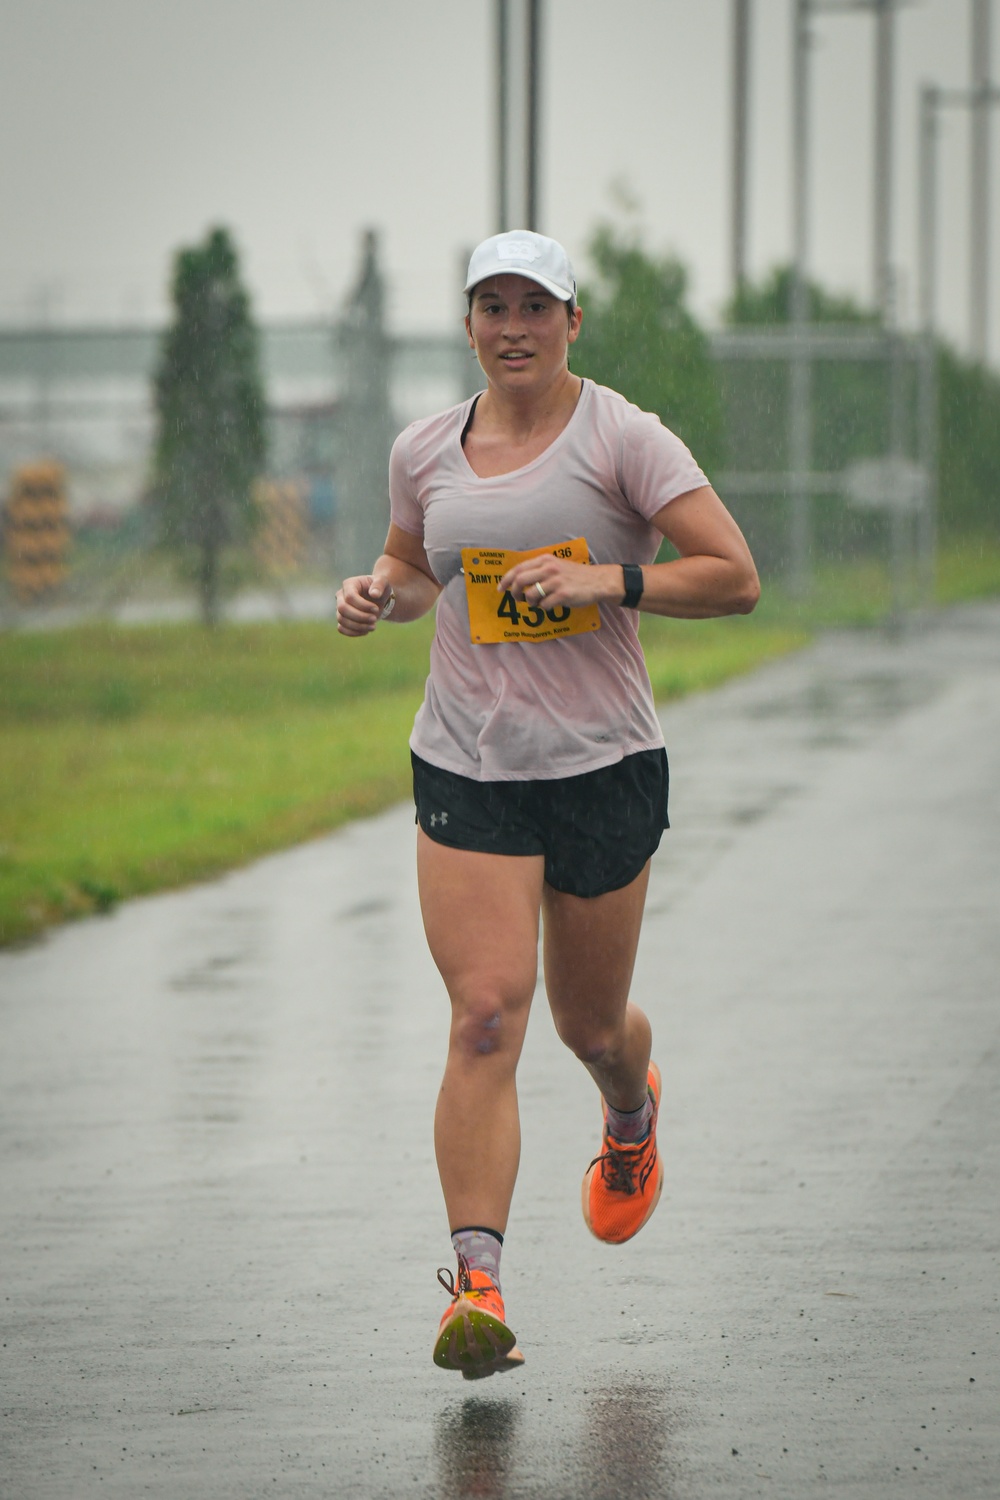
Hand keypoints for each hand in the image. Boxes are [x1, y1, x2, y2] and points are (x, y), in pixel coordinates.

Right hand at [336, 571, 393, 635]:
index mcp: (349, 584)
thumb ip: (379, 585)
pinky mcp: (342, 619)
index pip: (350, 596)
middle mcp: (341, 595)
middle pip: (342, 608)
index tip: (376, 609)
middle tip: (374, 619)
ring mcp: (340, 608)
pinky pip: (341, 628)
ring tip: (373, 627)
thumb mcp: (383, 582)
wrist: (378, 599)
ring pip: (341, 620)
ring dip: (358, 626)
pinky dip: (354, 632)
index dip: (363, 605)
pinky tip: (366, 631)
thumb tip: (374, 594)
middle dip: (359, 616)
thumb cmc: (379, 589)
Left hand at [498, 554, 620, 610]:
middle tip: (517, 599)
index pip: (518, 568)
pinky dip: (544, 608)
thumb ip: (539, 569)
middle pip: (520, 581)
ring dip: (530, 603)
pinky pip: (544, 605)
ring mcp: (556, 581)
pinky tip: (550, 605)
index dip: (506, 580)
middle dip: (514, 593)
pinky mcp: (563, 594)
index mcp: (545, 560)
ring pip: (531, 595)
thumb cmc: (575, 575)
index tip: (501, 589)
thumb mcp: (556, 565)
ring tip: (537, 603)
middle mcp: (549, 569)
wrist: (598, 581)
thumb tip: (518, 581)